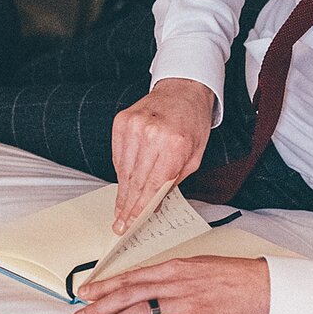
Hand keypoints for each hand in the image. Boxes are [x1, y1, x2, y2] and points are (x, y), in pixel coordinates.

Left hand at [72, 255, 269, 313]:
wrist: (263, 286)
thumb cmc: (230, 276)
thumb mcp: (196, 266)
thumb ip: (169, 276)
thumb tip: (143, 284)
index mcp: (174, 268)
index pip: (131, 277)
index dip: (104, 286)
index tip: (84, 293)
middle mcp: (175, 284)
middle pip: (129, 295)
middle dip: (100, 307)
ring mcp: (186, 303)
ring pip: (141, 313)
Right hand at [111, 78, 217, 230]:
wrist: (182, 89)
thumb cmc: (192, 122)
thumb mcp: (195, 155)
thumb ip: (175, 180)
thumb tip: (154, 204)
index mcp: (174, 144)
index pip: (152, 185)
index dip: (140, 207)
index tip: (131, 223)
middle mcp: (151, 134)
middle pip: (134, 180)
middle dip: (127, 206)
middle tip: (120, 225)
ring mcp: (133, 126)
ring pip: (122, 170)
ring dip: (122, 192)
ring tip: (119, 210)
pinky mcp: (121, 122)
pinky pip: (117, 155)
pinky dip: (120, 172)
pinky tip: (123, 185)